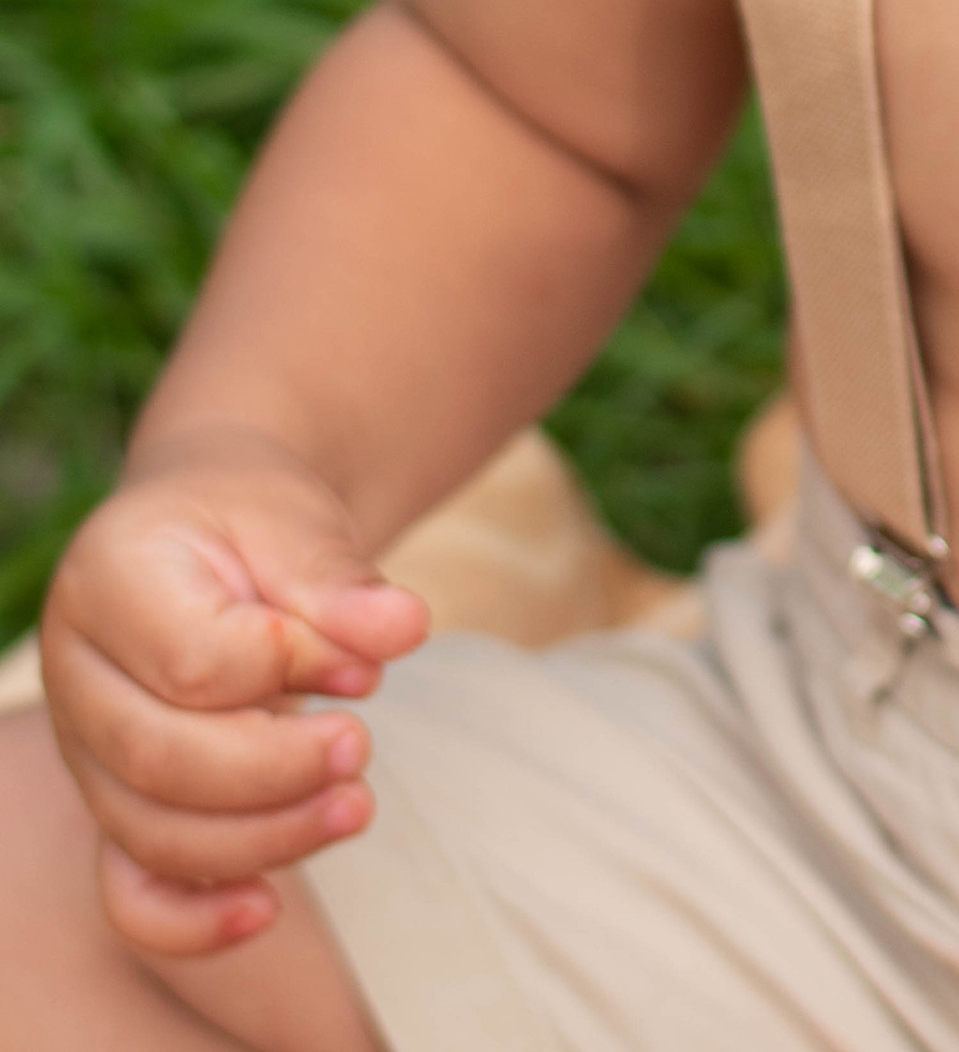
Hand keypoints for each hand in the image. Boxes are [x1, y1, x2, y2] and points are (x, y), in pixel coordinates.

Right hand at [38, 426, 427, 957]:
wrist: (210, 530)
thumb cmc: (252, 519)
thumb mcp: (296, 518)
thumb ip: (339, 580)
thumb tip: (403, 630)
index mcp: (108, 582)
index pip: (194, 662)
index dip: (291, 666)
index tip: (368, 648)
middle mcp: (77, 677)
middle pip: (161, 761)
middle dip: (276, 770)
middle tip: (360, 746)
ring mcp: (89, 752)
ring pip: (153, 833)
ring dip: (264, 838)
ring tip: (356, 806)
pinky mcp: (120, 803)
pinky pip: (130, 890)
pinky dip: (191, 919)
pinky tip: (266, 910)